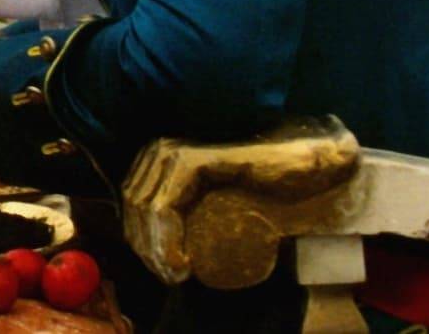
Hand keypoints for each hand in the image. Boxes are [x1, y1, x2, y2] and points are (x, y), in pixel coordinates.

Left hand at [123, 116, 359, 287]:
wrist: (296, 168)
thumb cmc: (257, 187)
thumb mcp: (210, 201)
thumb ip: (183, 208)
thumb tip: (157, 246)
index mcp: (155, 158)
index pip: (132, 203)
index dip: (141, 242)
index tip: (165, 271)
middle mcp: (158, 151)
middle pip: (135, 207)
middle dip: (147, 250)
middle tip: (172, 278)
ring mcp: (174, 153)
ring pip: (147, 210)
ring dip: (156, 251)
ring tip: (179, 275)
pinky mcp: (193, 161)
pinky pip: (165, 206)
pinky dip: (167, 239)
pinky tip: (183, 263)